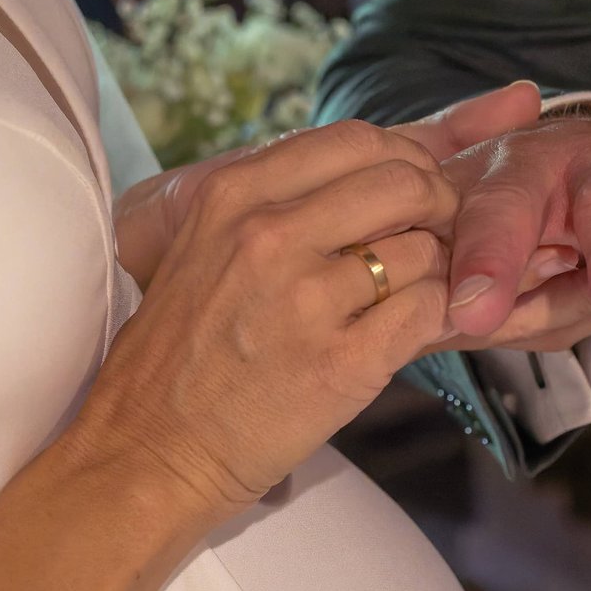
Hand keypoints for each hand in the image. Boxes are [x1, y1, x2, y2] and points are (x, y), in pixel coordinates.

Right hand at [74, 120, 460, 524]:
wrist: (151, 450)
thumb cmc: (181, 355)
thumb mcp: (204, 248)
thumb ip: (274, 205)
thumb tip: (362, 176)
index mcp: (235, 197)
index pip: (355, 139)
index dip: (404, 160)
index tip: (412, 187)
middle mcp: (269, 236)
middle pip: (402, 183)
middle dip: (438, 203)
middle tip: (439, 233)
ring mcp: (306, 301)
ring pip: (421, 251)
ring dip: (435, 269)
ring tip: (414, 292)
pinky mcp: (342, 364)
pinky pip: (426, 313)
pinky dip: (434, 317)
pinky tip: (412, 328)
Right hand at [432, 114, 590, 342]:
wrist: (586, 171)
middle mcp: (529, 171)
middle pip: (501, 204)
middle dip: (488, 253)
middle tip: (477, 315)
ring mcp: (471, 200)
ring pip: (444, 233)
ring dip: (436, 278)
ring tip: (434, 325)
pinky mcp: (432, 236)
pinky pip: (415, 267)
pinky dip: (413, 296)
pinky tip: (417, 328)